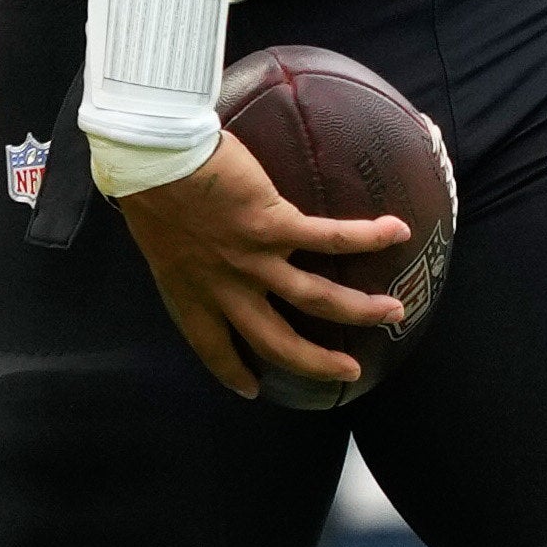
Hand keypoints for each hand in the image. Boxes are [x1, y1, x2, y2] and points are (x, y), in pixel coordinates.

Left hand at [108, 130, 413, 400]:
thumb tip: (197, 239)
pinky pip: (329, 237)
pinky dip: (367, 236)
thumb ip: (185, 252)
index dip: (231, 369)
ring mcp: (252, 260)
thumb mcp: (159, 238)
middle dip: (317, 363)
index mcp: (189, 293)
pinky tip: (397, 231)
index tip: (249, 389)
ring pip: (317, 299)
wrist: (151, 157)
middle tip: (349, 373)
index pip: (212, 344)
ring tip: (393, 312)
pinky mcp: (273, 225)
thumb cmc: (149, 186)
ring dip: (360, 310)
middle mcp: (225, 287)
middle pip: (278, 342)